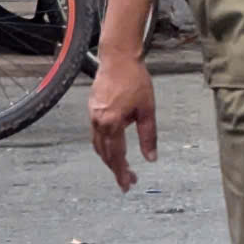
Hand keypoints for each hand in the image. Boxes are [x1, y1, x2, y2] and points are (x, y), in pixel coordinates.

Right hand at [88, 56, 158, 190]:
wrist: (118, 60)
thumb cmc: (135, 80)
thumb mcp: (147, 109)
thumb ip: (148, 135)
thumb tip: (151, 157)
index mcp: (112, 123)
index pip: (117, 155)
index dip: (122, 172)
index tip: (127, 184)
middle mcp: (98, 122)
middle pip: (105, 154)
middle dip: (116, 169)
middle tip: (128, 180)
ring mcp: (92, 117)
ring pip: (98, 146)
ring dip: (109, 159)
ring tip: (121, 168)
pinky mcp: (91, 111)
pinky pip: (95, 135)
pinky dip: (103, 146)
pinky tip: (112, 148)